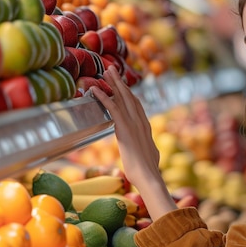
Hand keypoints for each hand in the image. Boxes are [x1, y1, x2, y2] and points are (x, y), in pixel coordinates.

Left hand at [91, 67, 175, 218]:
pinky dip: (103, 96)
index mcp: (146, 127)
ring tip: (106, 71)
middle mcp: (141, 121)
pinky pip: (113, 107)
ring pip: (123, 97)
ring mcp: (134, 123)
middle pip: (130, 96)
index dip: (129, 93)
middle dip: (120, 82)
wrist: (149, 176)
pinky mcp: (125, 128)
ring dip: (114, 83)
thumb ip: (148, 149)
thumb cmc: (148, 171)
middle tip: (112, 70)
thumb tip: (150, 152)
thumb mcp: (150, 155)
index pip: (137, 105)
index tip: (122, 84)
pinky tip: (95, 89)